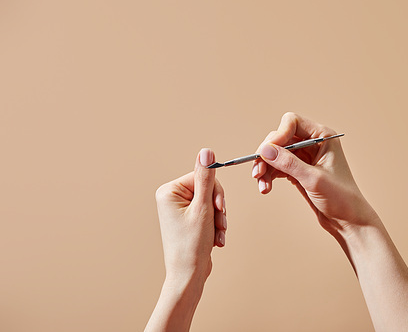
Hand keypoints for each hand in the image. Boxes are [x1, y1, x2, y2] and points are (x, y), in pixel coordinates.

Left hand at [146, 148, 226, 331]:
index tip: (217, 209)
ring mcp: (179, 210)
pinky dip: (215, 226)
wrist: (189, 275)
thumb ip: (206, 178)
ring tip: (216, 235)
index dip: (215, 192)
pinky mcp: (187, 220)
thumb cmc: (192, 245)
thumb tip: (206, 151)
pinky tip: (214, 240)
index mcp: (169, 191)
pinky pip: (208, 214)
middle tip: (219, 224)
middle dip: (217, 208)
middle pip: (207, 189)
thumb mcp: (203, 208)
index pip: (202, 176)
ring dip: (218, 219)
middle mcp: (171, 198)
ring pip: (210, 203)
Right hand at [252, 112, 379, 236]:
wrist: (348, 220)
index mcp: (323, 137)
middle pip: (280, 138)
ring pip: (275, 154)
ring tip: (263, 186)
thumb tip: (265, 150)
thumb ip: (288, 163)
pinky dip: (269, 175)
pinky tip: (266, 187)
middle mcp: (313, 143)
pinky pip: (277, 167)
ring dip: (266, 168)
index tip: (267, 152)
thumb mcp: (313, 179)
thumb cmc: (341, 198)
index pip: (292, 122)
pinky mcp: (298, 171)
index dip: (277, 135)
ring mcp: (304, 157)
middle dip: (267, 155)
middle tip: (258, 172)